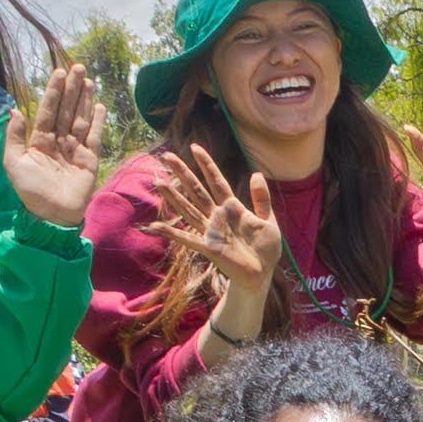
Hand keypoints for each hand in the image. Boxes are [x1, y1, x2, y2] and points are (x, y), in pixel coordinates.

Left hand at [2, 57, 105, 229]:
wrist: (52, 215)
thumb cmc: (30, 191)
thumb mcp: (13, 163)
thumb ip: (14, 137)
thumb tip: (16, 110)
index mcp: (39, 140)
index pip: (48, 111)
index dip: (53, 92)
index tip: (58, 73)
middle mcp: (58, 141)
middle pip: (66, 109)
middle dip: (71, 89)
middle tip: (77, 67)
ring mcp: (75, 149)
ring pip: (80, 118)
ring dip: (84, 99)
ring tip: (88, 80)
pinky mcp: (90, 159)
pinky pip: (94, 136)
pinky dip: (97, 121)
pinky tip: (99, 105)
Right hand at [162, 142, 284, 340]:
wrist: (263, 274)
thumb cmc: (266, 249)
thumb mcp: (268, 220)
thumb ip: (261, 199)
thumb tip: (256, 174)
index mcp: (232, 208)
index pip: (216, 181)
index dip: (206, 165)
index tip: (195, 148)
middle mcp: (217, 217)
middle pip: (196, 191)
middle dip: (183, 173)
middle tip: (167, 157)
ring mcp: (210, 231)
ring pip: (188, 209)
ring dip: (173, 196)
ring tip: (158, 181)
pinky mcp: (208, 247)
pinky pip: (186, 238)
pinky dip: (170, 233)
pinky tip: (154, 227)